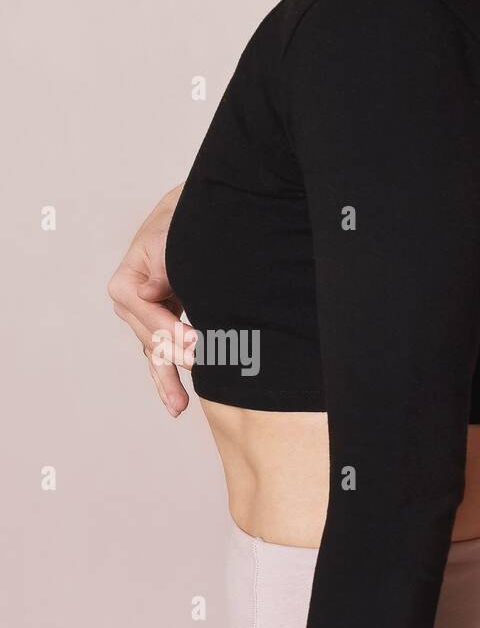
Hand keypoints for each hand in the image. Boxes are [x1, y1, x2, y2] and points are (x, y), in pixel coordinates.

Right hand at [106, 185, 193, 416]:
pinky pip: (162, 356)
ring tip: (179, 407)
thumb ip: (162, 269)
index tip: (202, 346)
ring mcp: (145, 319)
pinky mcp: (161, 327)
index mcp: (127, 284)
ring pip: (156, 355)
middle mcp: (131, 305)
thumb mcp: (169, 242)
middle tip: (205, 374)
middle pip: (154, 340)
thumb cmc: (179, 228)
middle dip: (178, 359)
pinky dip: (168, 378)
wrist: (191, 220)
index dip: (176, 334)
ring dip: (168, 381)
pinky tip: (177, 401)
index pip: (153, 317)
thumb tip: (149, 292)